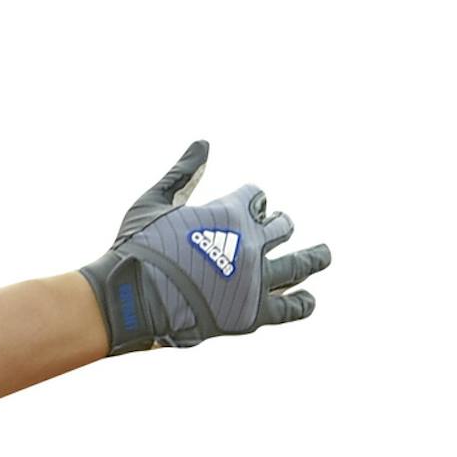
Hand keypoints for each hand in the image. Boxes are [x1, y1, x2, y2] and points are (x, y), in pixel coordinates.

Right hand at [80, 139, 331, 353]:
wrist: (131, 299)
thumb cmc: (137, 250)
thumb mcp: (154, 204)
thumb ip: (182, 174)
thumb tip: (203, 143)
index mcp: (230, 212)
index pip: (255, 196)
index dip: (252, 199)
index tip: (251, 205)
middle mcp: (251, 243)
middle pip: (282, 227)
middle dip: (281, 225)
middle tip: (283, 227)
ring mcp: (256, 280)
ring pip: (300, 264)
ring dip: (314, 258)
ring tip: (324, 255)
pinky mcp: (253, 314)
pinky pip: (291, 308)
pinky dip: (303, 303)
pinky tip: (309, 299)